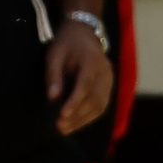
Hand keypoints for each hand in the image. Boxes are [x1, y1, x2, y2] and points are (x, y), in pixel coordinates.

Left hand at [45, 12, 113, 136]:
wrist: (84, 33)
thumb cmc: (66, 44)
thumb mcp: (54, 54)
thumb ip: (53, 75)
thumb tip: (52, 98)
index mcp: (92, 61)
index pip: (85, 85)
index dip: (75, 101)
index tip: (62, 115)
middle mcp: (105, 71)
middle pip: (95, 99)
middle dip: (77, 116)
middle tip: (59, 127)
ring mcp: (109, 79)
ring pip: (100, 105)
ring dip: (83, 120)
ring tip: (65, 129)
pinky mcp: (108, 86)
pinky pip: (102, 105)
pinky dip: (89, 117)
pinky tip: (75, 123)